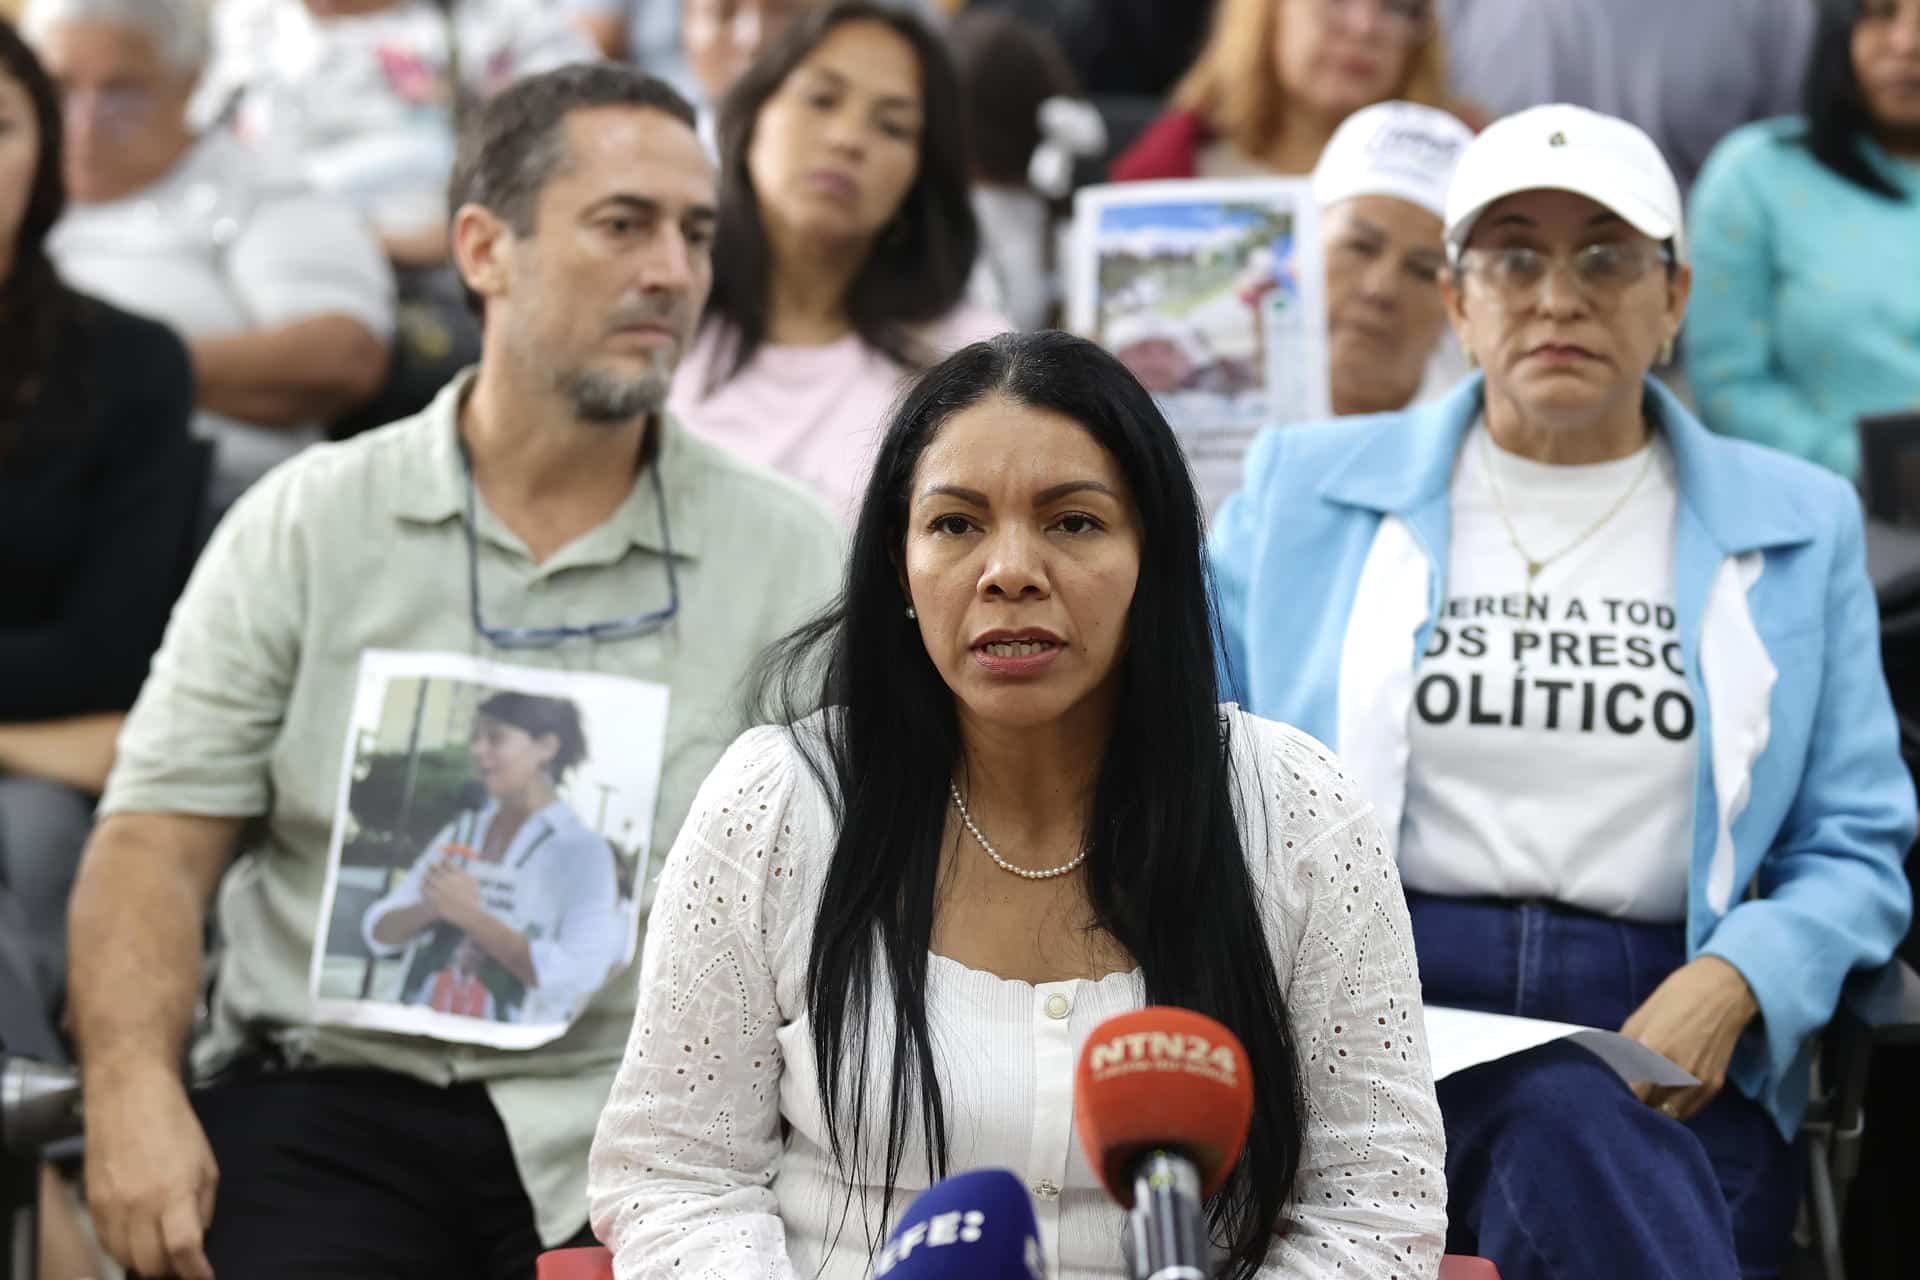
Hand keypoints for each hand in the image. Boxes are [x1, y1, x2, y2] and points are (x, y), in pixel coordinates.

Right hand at [82, 1057, 217, 1279]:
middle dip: (172, 1271)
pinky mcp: (93, 1204)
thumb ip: (203, 1206)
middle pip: (151, 1263)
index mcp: (174, 1191)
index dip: (195, 1272)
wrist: (129, 1098)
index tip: (204, 1277)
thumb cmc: (175, 1127)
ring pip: (126, 1259)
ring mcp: (111, 1206)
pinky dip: (124, 1251)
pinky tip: (138, 1241)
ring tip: (162, 1254)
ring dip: (147, 1263)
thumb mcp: (206, 1164)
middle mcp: (139, 1204)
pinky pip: (106, 1244)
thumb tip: (198, 1239)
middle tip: (184, 1265)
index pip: (183, 1248)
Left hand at [421, 863, 481, 925]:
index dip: (442, 861)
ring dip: (426, 877)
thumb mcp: (473, 883)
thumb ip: (464, 874)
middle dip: (431, 867)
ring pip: (427, 877)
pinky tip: (424, 889)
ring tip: (425, 879)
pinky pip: (424, 888)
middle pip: (434, 867)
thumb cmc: (473, 900)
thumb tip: (458, 869)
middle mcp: (448, 878)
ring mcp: (441, 888)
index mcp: (458, 873)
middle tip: (430, 868)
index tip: (440, 863)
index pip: (446, 862)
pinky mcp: (434, 897)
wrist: (469, 914)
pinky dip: (423, 887)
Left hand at [1620, 955, 1759, 1122]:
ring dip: (1653, 1109)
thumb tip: (1605, 1070)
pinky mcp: (1714, 1086)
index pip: (1631, 1093)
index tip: (1607, 1092)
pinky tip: (1662, 1094)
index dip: (1617, 1095)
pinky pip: (1688, 1110)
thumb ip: (1622, 1049)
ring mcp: (1699, 1082)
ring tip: (1642, 1096)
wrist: (1723, 992)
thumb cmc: (1675, 998)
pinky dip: (1672, 1108)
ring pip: (1668, 1114)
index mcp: (1654, 1051)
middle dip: (1633, 1103)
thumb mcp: (1639, 1018)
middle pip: (1648, 1107)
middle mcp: (1679, 1072)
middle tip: (1622, 1094)